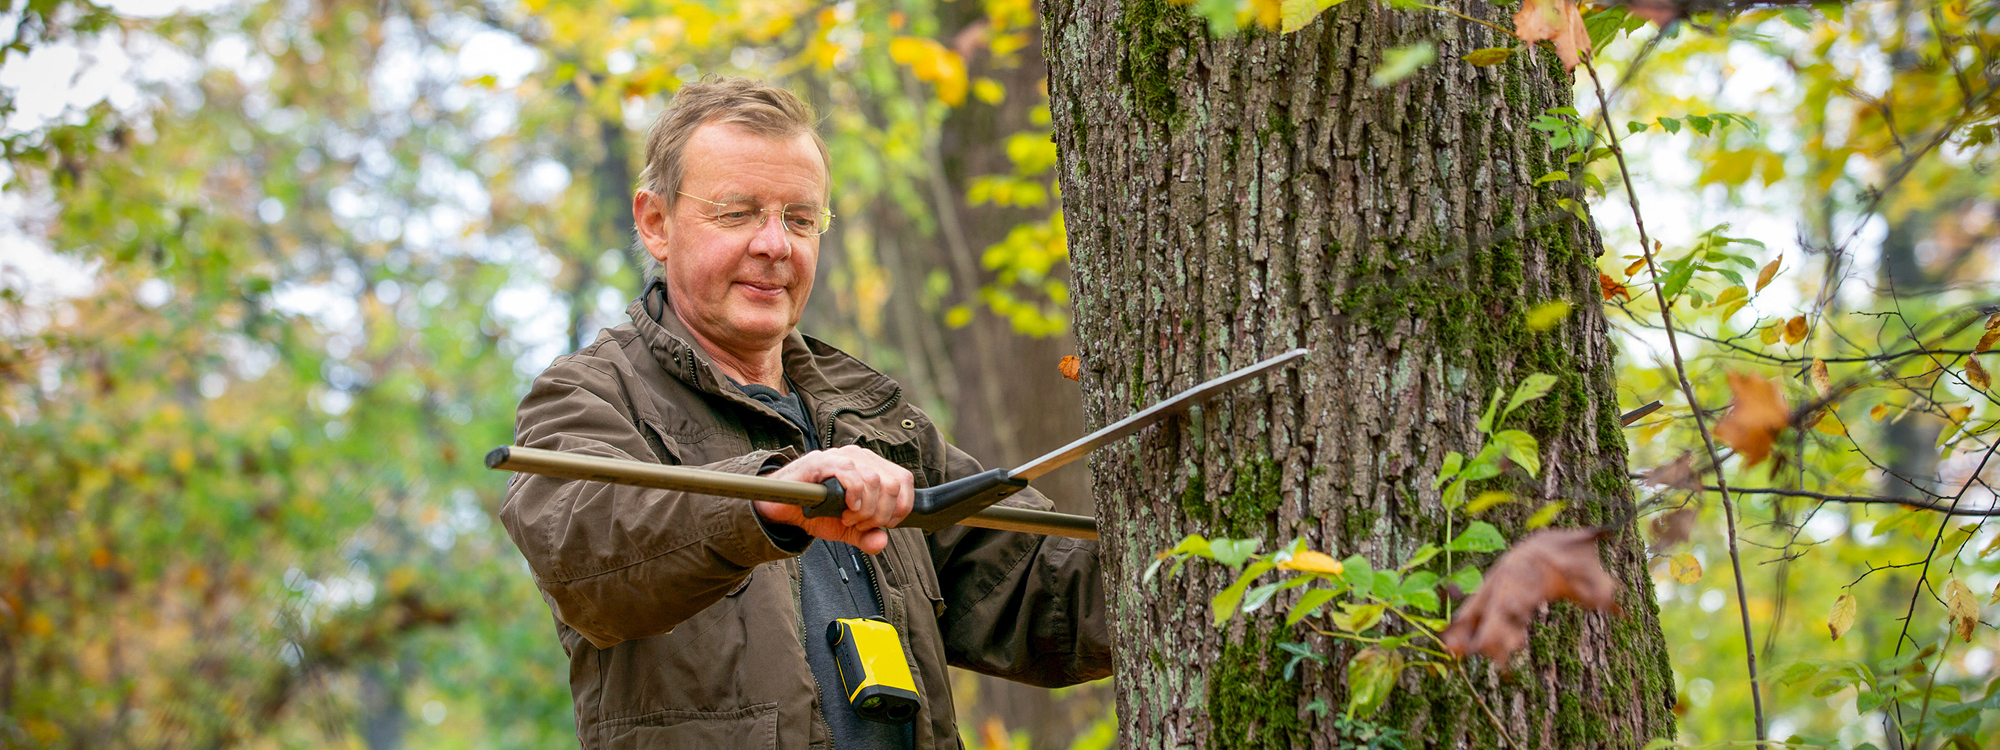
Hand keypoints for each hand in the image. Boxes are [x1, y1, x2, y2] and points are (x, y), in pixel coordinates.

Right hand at [757, 445, 913, 553]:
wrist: (783, 508)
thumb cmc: (816, 511)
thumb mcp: (847, 529)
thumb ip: (867, 536)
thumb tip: (881, 541)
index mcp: (871, 467)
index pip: (904, 480)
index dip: (900, 507)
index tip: (883, 524)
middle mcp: (860, 457)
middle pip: (892, 483)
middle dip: (880, 513)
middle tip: (860, 524)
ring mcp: (841, 456)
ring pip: (874, 480)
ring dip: (865, 509)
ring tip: (848, 518)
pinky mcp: (822, 461)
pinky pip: (849, 473)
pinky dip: (853, 496)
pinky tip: (846, 509)